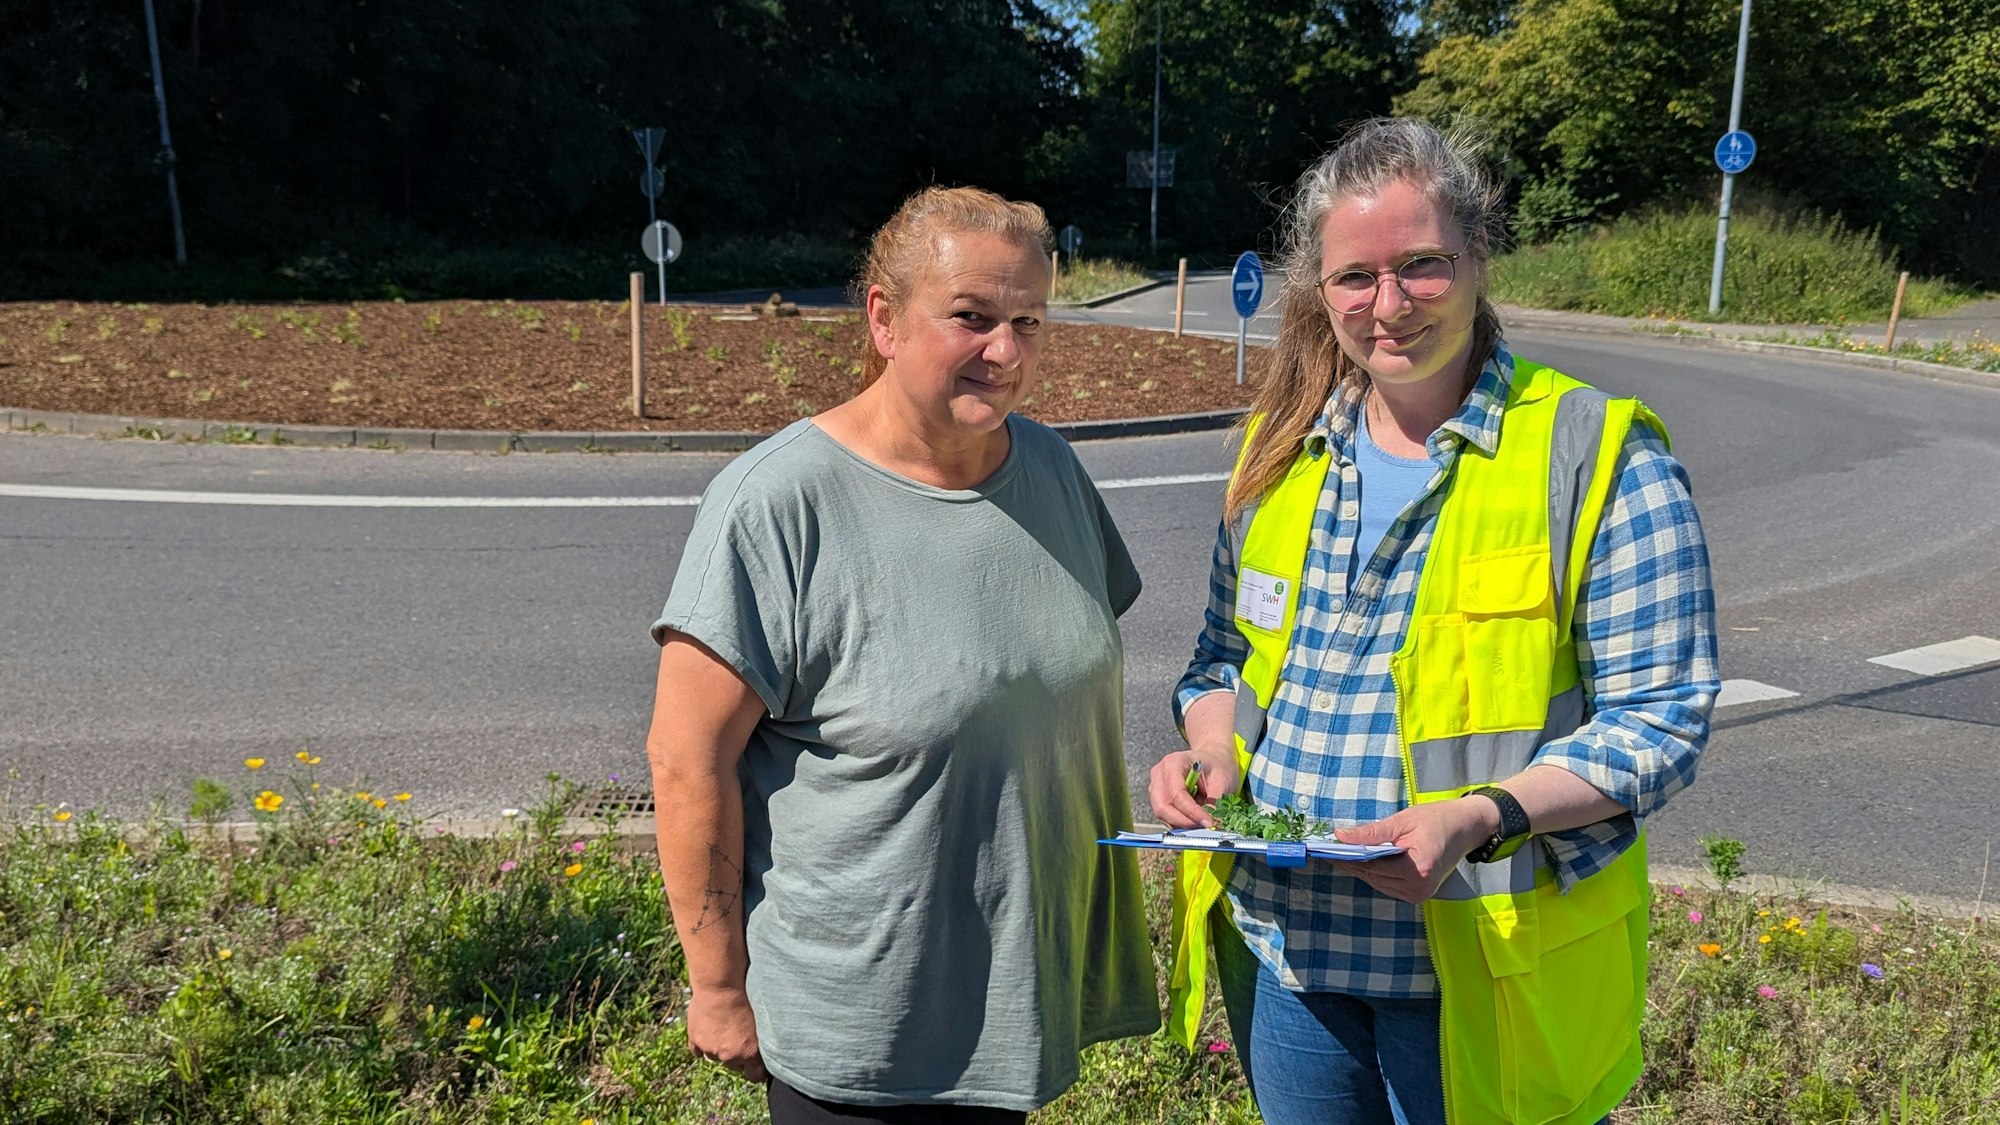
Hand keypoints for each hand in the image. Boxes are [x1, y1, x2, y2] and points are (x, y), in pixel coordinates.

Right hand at [686, 987, 766, 1081]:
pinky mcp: (696, 1040)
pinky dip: (702, 1044)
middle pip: (734, 1065)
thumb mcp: (762, 1020)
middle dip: (737, 1056)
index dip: (756, 1070)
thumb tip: (766, 1050)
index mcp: (750, 1052)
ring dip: (719, 1048)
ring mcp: (711, 1049)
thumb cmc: (746, 997)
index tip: (757, 1065)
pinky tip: (708, 1032)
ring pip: (715, 1057)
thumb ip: (762, 1040)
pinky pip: (698, 1051)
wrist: (721, 985)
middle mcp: (730, 1055)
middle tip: (738, 1038)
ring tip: (723, 1029)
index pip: (754, 1076)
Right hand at [1148, 746, 1238, 828]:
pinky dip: (1181, 823)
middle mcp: (1159, 775)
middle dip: (1183, 822)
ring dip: (1182, 824)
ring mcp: (1156, 787)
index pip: (1176, 793)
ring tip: (1202, 821)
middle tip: (1204, 827)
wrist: (1213, 760)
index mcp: (1173, 763)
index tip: (1208, 822)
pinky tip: (1196, 820)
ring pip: (1162, 814)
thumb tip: (1211, 823)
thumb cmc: (1217, 766)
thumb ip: (1215, 802)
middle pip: (1162, 806)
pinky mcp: (1158, 798)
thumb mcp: (1223, 780)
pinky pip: (1166, 817)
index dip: (1191, 812)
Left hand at [1334, 797, 1498, 903]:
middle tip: (1328, 851)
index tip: (1327, 850)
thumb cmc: (1438, 819)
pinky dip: (1375, 873)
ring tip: (1340, 855)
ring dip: (1361, 869)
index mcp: (1418, 870)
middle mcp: (1418, 888)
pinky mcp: (1418, 894)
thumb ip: (1372, 832)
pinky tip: (1361, 861)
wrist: (1467, 827)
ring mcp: (1419, 894)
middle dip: (1351, 863)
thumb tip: (1340, 836)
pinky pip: (1388, 885)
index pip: (1373, 866)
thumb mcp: (1403, 821)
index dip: (1348, 858)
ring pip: (1378, 883)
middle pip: (1373, 877)